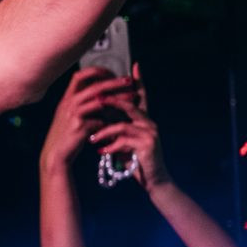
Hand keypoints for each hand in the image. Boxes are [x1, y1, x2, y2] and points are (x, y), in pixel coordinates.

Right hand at [41, 66, 133, 170]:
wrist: (55, 154)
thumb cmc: (66, 135)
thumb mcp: (70, 115)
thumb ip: (82, 104)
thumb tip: (101, 95)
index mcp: (67, 97)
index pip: (80, 76)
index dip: (96, 71)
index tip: (112, 73)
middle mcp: (69, 103)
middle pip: (94, 86)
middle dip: (114, 82)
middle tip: (129, 80)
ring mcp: (73, 114)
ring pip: (100, 101)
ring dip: (119, 98)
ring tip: (132, 97)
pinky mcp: (79, 127)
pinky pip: (100, 120)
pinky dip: (112, 119)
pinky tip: (122, 120)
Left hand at [88, 65, 170, 190]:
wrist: (154, 181)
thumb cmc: (136, 160)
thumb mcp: (125, 141)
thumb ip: (117, 127)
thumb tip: (101, 114)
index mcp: (144, 120)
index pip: (141, 97)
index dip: (139, 82)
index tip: (135, 65)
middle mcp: (150, 123)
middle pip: (129, 106)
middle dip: (111, 102)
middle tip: (95, 99)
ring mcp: (150, 134)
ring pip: (122, 126)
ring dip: (104, 132)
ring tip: (91, 138)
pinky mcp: (148, 146)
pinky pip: (124, 142)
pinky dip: (110, 146)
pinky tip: (101, 151)